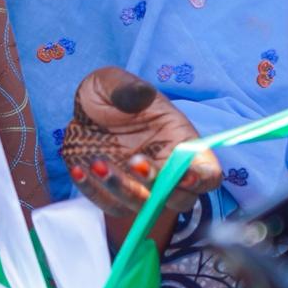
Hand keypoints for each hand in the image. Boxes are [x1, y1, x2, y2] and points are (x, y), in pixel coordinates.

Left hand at [60, 67, 220, 239]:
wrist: (81, 112)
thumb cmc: (109, 96)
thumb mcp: (113, 82)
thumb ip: (129, 88)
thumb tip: (142, 94)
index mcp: (181, 143)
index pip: (208, 173)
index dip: (202, 179)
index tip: (185, 175)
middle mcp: (166, 171)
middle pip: (180, 199)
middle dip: (160, 187)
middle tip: (134, 161)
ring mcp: (141, 187)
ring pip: (143, 206)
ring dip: (122, 189)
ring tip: (98, 162)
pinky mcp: (113, 195)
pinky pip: (109, 205)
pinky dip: (94, 192)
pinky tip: (78, 169)